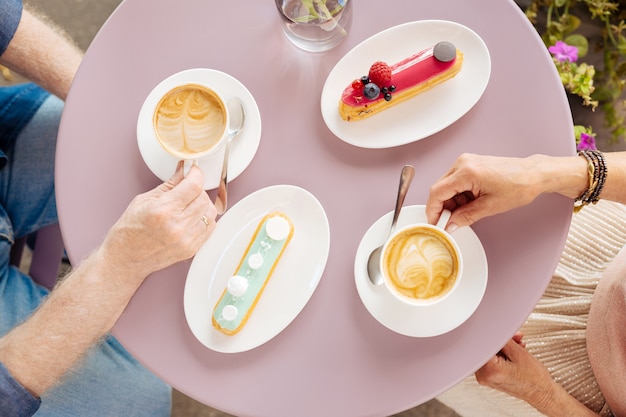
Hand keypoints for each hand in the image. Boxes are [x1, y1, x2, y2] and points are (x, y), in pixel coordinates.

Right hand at [100, 162, 215, 278]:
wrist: (125, 258)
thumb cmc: (129, 230)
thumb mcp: (144, 200)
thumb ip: (169, 185)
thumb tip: (184, 171)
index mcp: (163, 211)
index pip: (193, 186)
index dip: (196, 174)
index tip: (194, 171)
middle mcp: (177, 226)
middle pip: (204, 198)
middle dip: (197, 189)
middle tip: (188, 189)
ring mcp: (186, 240)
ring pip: (210, 213)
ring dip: (203, 204)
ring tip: (189, 204)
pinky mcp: (191, 249)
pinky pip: (210, 228)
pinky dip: (204, 219)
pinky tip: (192, 217)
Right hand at [425, 154, 542, 228]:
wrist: (533, 174)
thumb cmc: (518, 186)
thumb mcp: (490, 207)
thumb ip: (465, 216)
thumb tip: (451, 224)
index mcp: (467, 172)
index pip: (437, 192)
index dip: (433, 210)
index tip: (435, 222)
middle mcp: (463, 163)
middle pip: (439, 188)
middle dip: (442, 207)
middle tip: (450, 222)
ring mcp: (465, 162)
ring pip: (446, 186)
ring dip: (451, 201)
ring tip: (466, 211)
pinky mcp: (469, 164)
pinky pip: (454, 182)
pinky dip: (458, 195)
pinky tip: (469, 202)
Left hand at [476, 333, 554, 411]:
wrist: (541, 393)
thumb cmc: (534, 379)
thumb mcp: (518, 353)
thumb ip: (502, 339)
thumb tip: (494, 331)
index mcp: (489, 371)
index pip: (482, 346)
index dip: (493, 336)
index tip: (501, 333)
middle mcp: (483, 376)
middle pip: (486, 350)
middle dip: (501, 341)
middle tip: (514, 338)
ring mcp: (486, 377)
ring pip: (490, 354)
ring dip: (503, 347)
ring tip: (518, 345)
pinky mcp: (489, 377)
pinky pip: (492, 360)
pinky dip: (502, 354)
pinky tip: (514, 352)